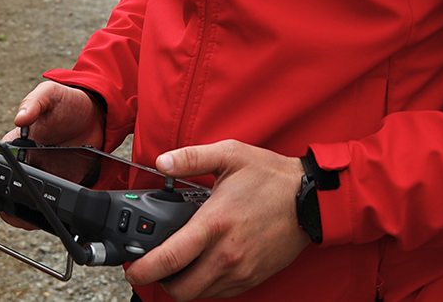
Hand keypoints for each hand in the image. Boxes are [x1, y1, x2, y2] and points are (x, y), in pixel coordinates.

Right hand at [0, 81, 105, 228]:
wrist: (98, 114)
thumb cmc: (68, 101)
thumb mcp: (50, 95)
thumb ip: (34, 101)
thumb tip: (20, 117)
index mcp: (16, 142)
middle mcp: (25, 162)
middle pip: (5, 190)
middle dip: (3, 204)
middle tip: (11, 210)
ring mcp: (42, 176)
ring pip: (24, 202)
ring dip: (24, 212)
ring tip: (31, 216)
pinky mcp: (60, 184)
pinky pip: (49, 204)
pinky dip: (48, 212)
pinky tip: (53, 212)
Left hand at [124, 140, 309, 300]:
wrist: (310, 200)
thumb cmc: (271, 177)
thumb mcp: (230, 155)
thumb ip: (191, 158)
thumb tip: (162, 162)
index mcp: (215, 224)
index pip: (170, 258)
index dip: (143, 269)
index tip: (132, 267)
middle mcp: (227, 253)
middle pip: (180, 289)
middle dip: (160, 282)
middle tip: (155, 266)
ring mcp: (241, 270)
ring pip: (199, 294)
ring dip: (184, 284)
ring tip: (181, 262)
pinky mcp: (252, 278)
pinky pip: (220, 293)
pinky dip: (206, 284)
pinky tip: (206, 263)